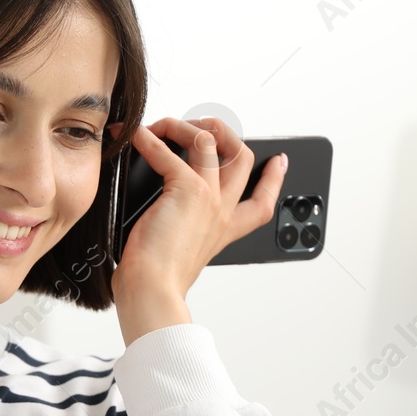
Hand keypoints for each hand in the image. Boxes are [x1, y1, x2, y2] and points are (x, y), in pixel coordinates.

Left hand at [111, 116, 287, 341]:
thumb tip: (163, 213)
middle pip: (242, 157)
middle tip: (202, 125)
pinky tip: (137, 138)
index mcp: (225, 230)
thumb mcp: (183, 254)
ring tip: (164, 127)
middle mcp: (222, 211)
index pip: (262, 203)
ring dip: (185, 126)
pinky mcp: (186, 190)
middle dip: (224, 131)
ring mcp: (208, 198)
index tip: (279, 162)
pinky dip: (149, 139)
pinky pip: (169, 151)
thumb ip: (185, 232)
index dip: (274, 179)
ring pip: (210, 140)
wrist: (152, 290)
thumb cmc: (158, 279)